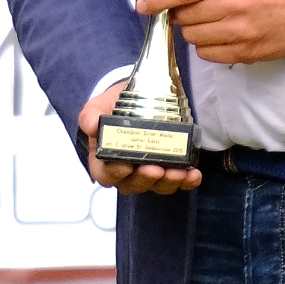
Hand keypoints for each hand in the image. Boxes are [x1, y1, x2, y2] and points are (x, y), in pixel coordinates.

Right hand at [77, 80, 201, 194]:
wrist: (138, 97)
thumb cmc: (114, 107)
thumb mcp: (98, 107)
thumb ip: (91, 115)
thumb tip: (92, 125)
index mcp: (105, 161)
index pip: (106, 175)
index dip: (115, 174)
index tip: (126, 165)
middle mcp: (127, 171)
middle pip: (133, 184)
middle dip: (146, 179)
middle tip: (157, 169)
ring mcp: (149, 172)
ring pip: (157, 186)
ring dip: (168, 182)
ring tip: (179, 172)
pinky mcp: (169, 168)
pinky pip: (178, 182)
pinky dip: (187, 181)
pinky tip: (193, 174)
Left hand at [140, 0, 284, 64]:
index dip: (158, 0)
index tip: (142, 4)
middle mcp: (233, 7)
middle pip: (185, 17)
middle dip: (179, 14)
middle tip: (189, 9)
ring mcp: (240, 33)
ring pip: (193, 37)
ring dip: (192, 30)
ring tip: (208, 21)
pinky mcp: (245, 53)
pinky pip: (208, 55)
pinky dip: (206, 47)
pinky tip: (218, 36)